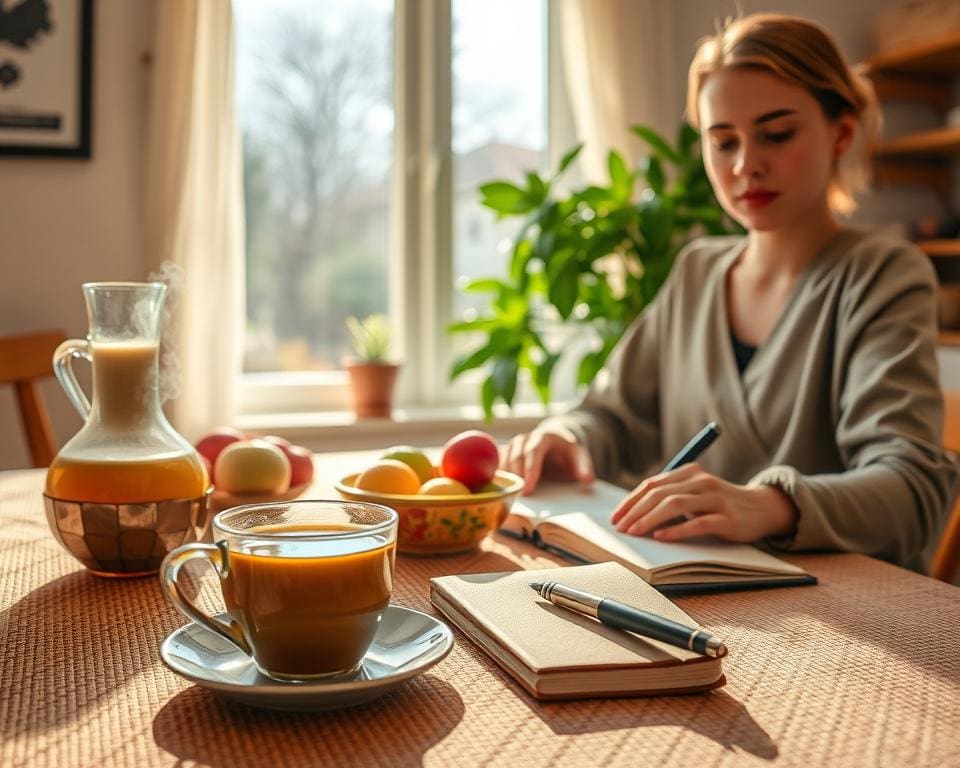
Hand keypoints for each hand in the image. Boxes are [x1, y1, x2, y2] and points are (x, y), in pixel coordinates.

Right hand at [500, 425, 594, 494]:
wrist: (555, 440)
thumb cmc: (565, 451)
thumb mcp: (579, 455)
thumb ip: (584, 466)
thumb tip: (587, 479)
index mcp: (544, 437)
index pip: (533, 451)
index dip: (530, 469)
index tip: (528, 488)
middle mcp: (525, 438)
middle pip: (515, 455)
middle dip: (516, 476)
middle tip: (517, 495)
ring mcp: (513, 445)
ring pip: (503, 458)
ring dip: (504, 475)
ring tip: (505, 494)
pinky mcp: (506, 453)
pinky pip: (497, 462)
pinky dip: (496, 473)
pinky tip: (497, 489)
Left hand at [609, 463, 797, 542]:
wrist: (762, 508)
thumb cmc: (720, 504)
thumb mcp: (695, 494)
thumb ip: (670, 496)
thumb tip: (634, 514)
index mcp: (689, 472)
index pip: (652, 484)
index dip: (631, 501)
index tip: (616, 517)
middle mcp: (701, 481)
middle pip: (660, 493)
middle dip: (635, 511)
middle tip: (620, 528)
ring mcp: (715, 499)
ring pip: (675, 505)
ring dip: (650, 519)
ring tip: (635, 532)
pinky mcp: (727, 518)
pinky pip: (698, 523)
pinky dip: (677, 530)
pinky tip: (661, 537)